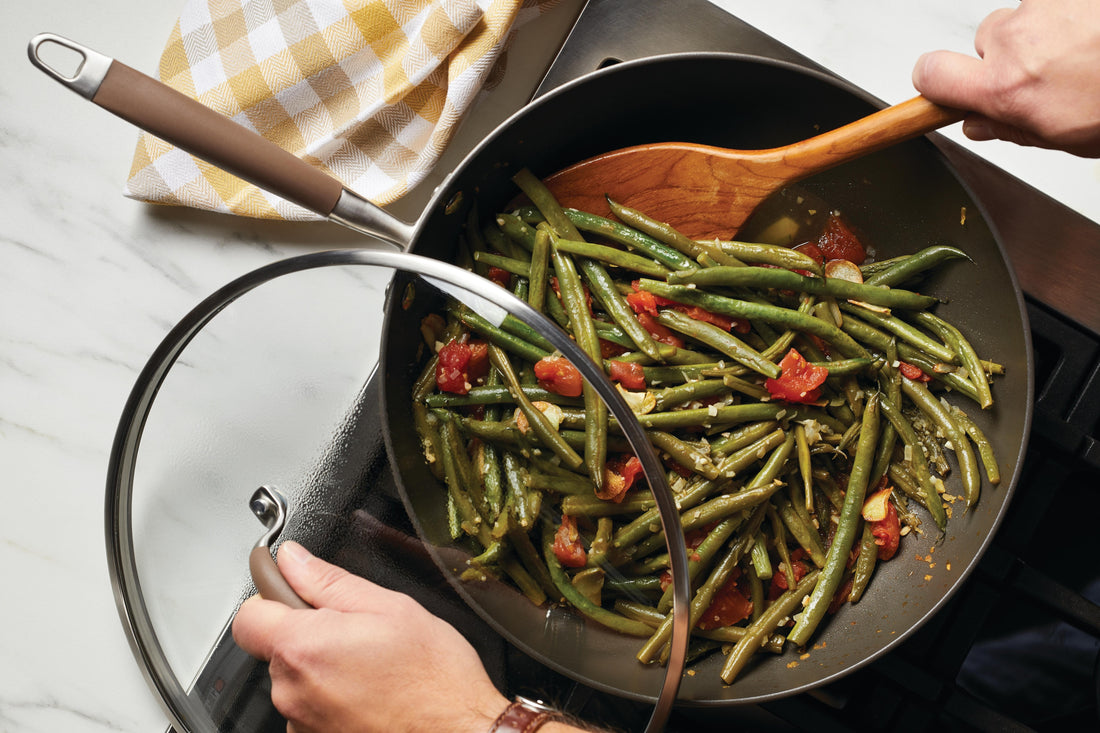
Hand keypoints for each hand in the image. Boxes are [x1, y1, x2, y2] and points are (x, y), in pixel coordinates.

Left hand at [231, 541, 508, 732]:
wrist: (460, 732)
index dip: (272, 598)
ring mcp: (302, 724)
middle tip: (358, 631)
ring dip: (324, 668)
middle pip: (277, 649)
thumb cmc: (433, 678)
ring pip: (297, 680)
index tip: (294, 592)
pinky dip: (335, 698)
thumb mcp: (389, 607)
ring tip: (371, 667)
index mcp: (304, 648)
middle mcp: (292, 692)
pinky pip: (312, 708)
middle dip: (310, 633)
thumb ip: (329, 581)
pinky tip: (371, 692)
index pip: (249, 616)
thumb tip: (293, 560)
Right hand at [912, 0, 1099, 156]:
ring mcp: (1044, 6)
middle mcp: (1017, 41)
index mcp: (1006, 88)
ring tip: (1086, 55)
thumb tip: (980, 123)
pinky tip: (1094, 37)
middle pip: (984, 42)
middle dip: (1009, 59)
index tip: (940, 89)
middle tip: (1049, 78)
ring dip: (1046, 36)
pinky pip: (1056, 4)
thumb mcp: (1066, 136)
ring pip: (1023, 20)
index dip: (932, 82)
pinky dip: (1073, 17)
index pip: (930, 75)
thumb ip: (1013, 128)